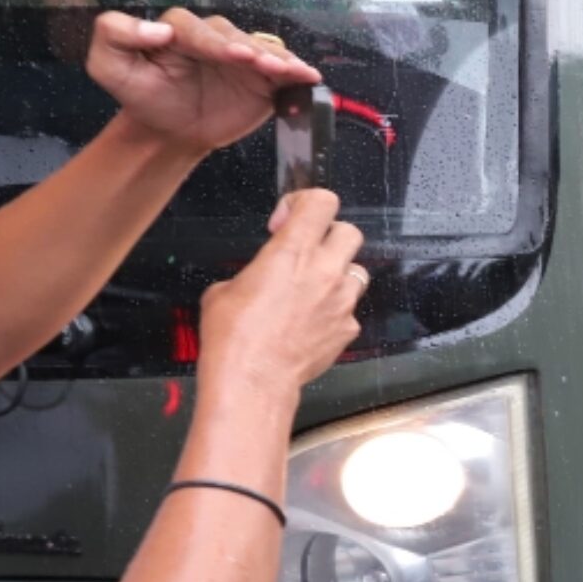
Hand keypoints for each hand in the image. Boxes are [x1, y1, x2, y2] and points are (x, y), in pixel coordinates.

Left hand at [88, 9, 322, 155]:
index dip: (212, 41)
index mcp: (178, 31)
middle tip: (259, 63)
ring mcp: (242, 57)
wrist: (168, 131)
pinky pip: (282, 70)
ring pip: (261, 49)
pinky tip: (307, 76)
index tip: (229, 54)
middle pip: (234, 35)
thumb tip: (155, 29)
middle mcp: (214, 37)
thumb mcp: (108, 65)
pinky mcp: (263, 78)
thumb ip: (115, 35)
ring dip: (275, 58)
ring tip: (287, 70)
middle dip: (249, 48)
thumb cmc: (143, 96)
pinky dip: (296, 71)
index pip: (196, 28)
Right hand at [197, 191, 363, 399]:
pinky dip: (335, 310)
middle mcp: (324, 271)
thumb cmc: (235, 338)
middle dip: (329, 236)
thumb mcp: (225, 289)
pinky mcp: (348, 327)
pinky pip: (350, 309)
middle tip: (308, 250)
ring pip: (357, 270)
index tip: (288, 219)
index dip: (304, 202)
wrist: (253, 379)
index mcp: (291, 251)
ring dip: (337, 273)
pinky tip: (312, 321)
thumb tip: (258, 278)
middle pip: (350, 231)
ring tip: (312, 288)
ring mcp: (341, 300)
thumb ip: (254, 272)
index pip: (321, 201)